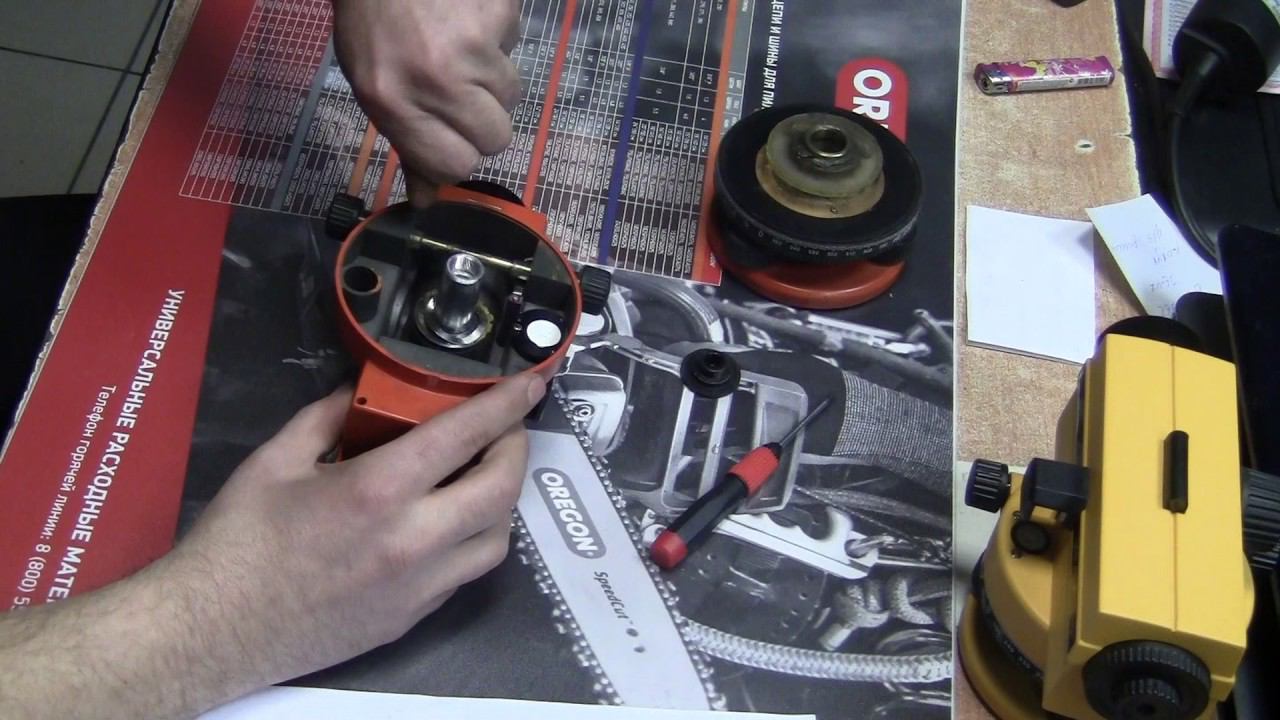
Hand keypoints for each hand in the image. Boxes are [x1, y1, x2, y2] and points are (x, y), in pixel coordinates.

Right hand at [160, 373, 545, 691]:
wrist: (212, 630)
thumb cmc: (237, 540)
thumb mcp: (275, 459)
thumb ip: (328, 417)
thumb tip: (362, 392)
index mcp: (379, 490)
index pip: (466, 435)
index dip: (506, 404)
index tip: (530, 386)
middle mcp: (414, 539)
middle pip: (502, 488)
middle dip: (516, 449)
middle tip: (506, 429)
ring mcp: (419, 586)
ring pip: (498, 539)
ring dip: (501, 500)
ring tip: (481, 476)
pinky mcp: (413, 618)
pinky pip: (466, 573)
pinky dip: (473, 540)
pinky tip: (450, 522)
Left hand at [331, 0, 521, 203]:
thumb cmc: (372, 22)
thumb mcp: (373, 87)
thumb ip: (407, 142)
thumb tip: (429, 199)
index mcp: (394, 102)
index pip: (455, 166)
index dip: (459, 154)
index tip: (451, 137)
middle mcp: (436, 79)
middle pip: (496, 139)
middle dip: (483, 120)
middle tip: (458, 91)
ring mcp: (472, 45)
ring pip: (513, 94)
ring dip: (493, 78)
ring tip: (460, 48)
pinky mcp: (499, 14)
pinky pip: (516, 45)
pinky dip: (498, 36)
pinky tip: (467, 18)